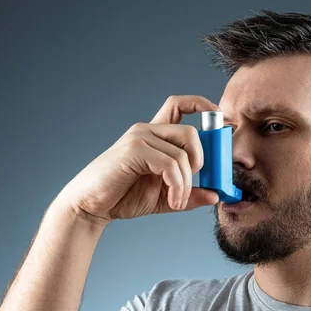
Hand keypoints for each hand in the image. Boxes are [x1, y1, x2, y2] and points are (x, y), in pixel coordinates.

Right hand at [54, 95, 220, 226]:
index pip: (180, 105)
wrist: (91, 206)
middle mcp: (147, 130)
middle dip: (204, 159)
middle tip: (200, 182)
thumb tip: (216, 195)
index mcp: (155, 135)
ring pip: (183, 153)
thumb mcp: (166, 196)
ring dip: (187, 183)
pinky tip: (172, 201)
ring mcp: (140, 138)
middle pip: (191, 132)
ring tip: (178, 201)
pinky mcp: (134, 150)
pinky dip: (177, 185)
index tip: (220, 118)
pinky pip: (170, 164)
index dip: (202, 105)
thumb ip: (189, 194)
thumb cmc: (124, 196)